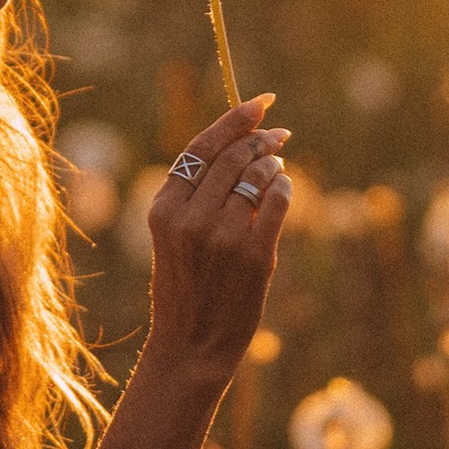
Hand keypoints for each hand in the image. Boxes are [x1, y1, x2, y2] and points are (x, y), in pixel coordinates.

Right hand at [145, 97, 291, 383]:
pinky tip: (284, 189)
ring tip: (277, 167)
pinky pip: (278, 203)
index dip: (233, 120)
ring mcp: (223, 237)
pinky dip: (285, 189)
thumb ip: (193, 196)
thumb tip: (239, 145)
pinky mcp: (254, 256)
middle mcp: (190, 219)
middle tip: (278, 135)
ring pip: (257, 176)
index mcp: (163, 209)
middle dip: (261, 139)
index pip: (201, 148)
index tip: (258, 103)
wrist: (191, 345)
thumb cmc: (184, 287)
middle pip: (233, 157)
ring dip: (273, 164)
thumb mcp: (171, 237)